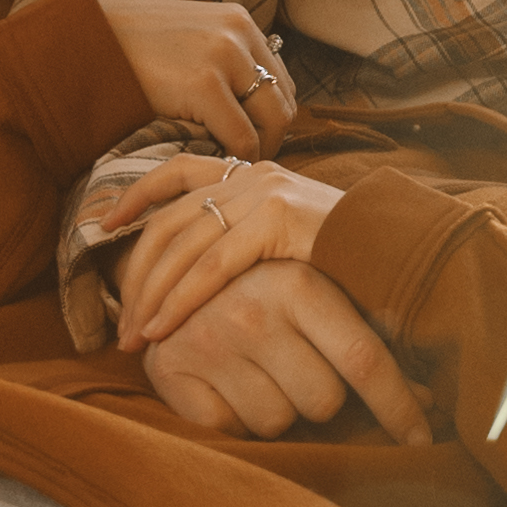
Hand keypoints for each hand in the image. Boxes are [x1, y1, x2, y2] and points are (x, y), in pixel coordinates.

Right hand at [95, 0, 293, 160]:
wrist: (81, 41)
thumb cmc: (126, 47)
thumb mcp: (185, 38)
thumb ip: (217, 58)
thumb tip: (241, 99)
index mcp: (238, 21)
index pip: (278, 78)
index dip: (268, 116)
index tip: (251, 141)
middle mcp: (239, 34)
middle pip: (283, 100)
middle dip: (270, 138)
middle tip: (244, 163)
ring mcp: (224, 57)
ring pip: (271, 121)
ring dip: (256, 151)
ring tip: (230, 168)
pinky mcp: (204, 85)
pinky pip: (240, 137)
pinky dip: (234, 158)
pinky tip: (214, 166)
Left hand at [110, 155, 343, 350]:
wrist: (403, 251)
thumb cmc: (351, 259)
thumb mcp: (291, 238)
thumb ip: (252, 239)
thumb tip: (208, 270)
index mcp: (253, 172)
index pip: (179, 170)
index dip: (137, 195)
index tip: (103, 223)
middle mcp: (253, 174)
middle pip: (171, 218)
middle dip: (137, 272)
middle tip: (118, 319)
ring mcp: (263, 192)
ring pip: (184, 245)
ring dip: (151, 295)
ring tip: (134, 336)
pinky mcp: (274, 219)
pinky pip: (212, 266)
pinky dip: (181, 300)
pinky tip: (163, 328)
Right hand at [142, 261, 430, 445]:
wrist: (169, 276)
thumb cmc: (264, 292)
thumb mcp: (317, 295)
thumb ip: (370, 343)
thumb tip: (431, 401)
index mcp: (299, 282)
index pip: (364, 360)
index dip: (399, 407)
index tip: (422, 441)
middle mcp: (253, 310)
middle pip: (324, 402)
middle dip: (321, 399)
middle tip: (297, 369)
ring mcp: (210, 343)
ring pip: (277, 423)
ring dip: (276, 410)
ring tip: (256, 372)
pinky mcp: (171, 374)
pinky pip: (229, 432)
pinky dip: (233, 420)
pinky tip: (224, 385)